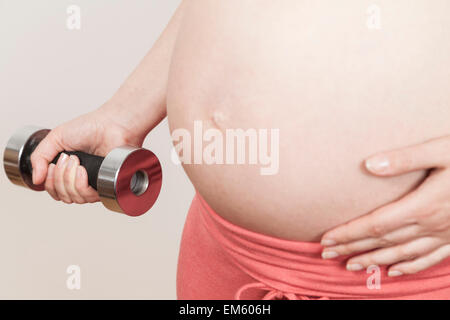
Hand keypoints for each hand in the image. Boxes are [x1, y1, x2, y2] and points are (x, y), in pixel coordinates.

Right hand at [31, 106, 145, 203]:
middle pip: (61, 195)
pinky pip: (86, 196)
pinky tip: (83, 170)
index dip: (49, 181)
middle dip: (59, 177)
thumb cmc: (89, 128)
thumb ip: (39, 157)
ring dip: (69, 178)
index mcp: (67, 169)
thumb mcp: (55, 138)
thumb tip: (36, 180)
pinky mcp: (104, 186)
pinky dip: (80, 183)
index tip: (51, 165)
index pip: (52, 189)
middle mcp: (79, 179)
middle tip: (67, 158)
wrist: (111, 126)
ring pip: (72, 197)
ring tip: (76, 161)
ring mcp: (92, 183)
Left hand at [320, 136, 449, 276]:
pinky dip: (409, 266)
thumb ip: (406, 158)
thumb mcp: (442, 149)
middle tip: (326, 254)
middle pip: (383, 241)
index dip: (349, 233)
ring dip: (374, 260)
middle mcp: (431, 225)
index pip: (375, 225)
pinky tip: (395, 270)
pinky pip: (430, 258)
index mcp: (423, 205)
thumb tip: (369, 165)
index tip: (326, 239)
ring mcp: (446, 234)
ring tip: (350, 265)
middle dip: (352, 248)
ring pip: (402, 253)